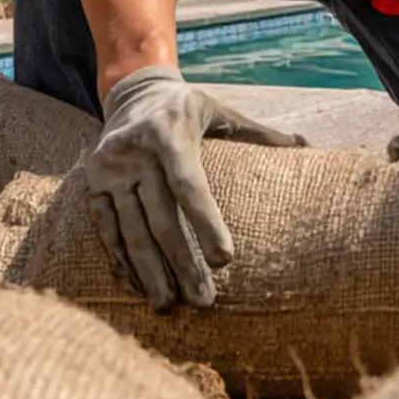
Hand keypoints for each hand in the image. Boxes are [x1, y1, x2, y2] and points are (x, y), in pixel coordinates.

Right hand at [85, 65, 305, 311]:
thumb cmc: (188, 109)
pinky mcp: (91, 184)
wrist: (132, 92)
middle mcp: (134, 150)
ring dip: (150, 272)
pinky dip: (121, 260)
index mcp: (169, 132)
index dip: (206, 223)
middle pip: (161, 217)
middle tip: (204, 301)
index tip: (226, 260)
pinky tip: (137, 286)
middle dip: (182, 262)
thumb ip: (259, 132)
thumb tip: (307, 144)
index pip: (188, 184)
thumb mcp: (221, 111)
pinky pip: (106, 228)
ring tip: (168, 305)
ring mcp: (109, 169)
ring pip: (131, 230)